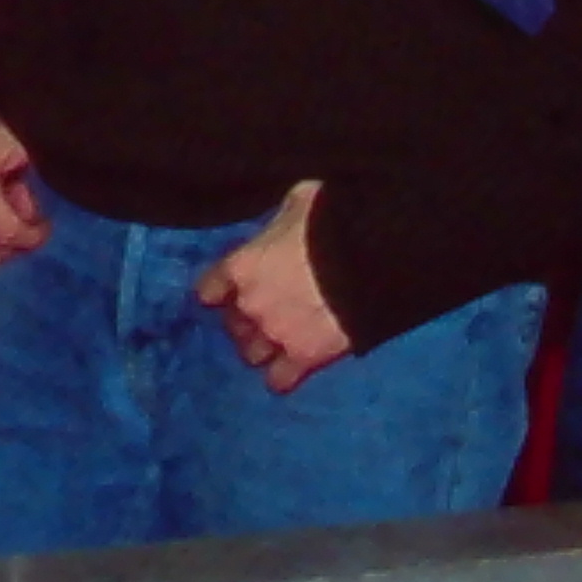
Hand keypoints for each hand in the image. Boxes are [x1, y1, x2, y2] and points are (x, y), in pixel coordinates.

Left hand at [191, 181, 353, 394]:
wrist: (372, 256)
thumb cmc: (332, 219)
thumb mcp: (300, 200)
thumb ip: (282, 219)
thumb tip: (286, 221)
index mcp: (242, 266)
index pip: (209, 289)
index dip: (220, 290)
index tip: (228, 291)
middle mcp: (250, 305)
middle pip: (232, 324)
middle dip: (246, 319)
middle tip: (267, 313)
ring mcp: (275, 334)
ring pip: (251, 354)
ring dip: (262, 348)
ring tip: (279, 340)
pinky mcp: (304, 358)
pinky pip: (278, 381)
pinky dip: (282, 376)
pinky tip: (292, 368)